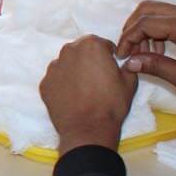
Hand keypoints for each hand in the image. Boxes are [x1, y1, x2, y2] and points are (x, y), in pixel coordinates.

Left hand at [40, 35, 137, 151]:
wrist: (88, 130)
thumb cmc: (111, 104)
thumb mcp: (129, 82)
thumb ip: (128, 65)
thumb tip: (126, 62)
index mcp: (91, 45)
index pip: (102, 45)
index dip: (109, 57)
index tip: (110, 70)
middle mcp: (69, 51)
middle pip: (82, 51)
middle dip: (89, 61)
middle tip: (97, 80)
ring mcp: (54, 67)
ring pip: (67, 64)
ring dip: (75, 71)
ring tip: (84, 90)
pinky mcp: (45, 83)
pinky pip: (56, 79)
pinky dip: (63, 85)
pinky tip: (72, 98)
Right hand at [118, 2, 175, 102]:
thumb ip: (156, 67)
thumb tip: (129, 62)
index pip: (145, 23)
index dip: (128, 39)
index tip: (122, 57)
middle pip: (147, 9)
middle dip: (132, 29)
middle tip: (128, 51)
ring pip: (157, 11)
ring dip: (144, 29)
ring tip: (144, 55)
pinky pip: (168, 17)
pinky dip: (156, 30)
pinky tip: (158, 51)